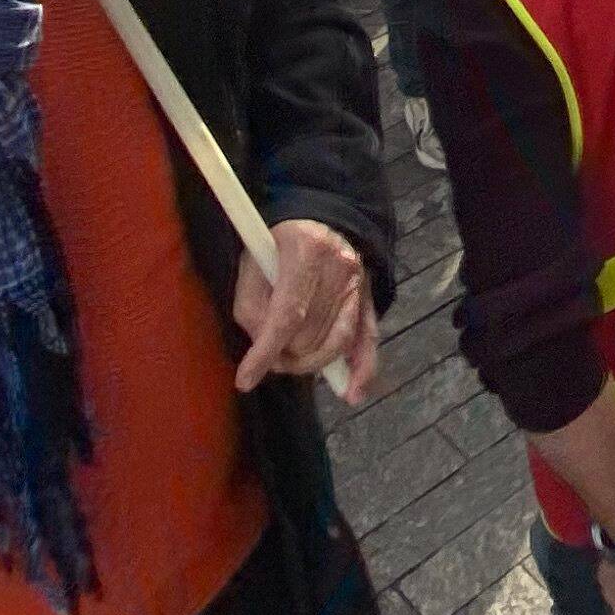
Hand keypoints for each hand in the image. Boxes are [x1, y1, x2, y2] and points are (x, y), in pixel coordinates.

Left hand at [231, 217, 380, 395]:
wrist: (322, 220)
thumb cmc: (278, 243)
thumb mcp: (252, 260)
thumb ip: (250, 304)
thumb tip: (259, 346)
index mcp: (307, 251)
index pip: (288, 315)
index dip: (266, 351)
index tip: (245, 379)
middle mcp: (341, 268)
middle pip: (310, 336)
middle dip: (283, 355)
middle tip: (267, 353)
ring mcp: (359, 285)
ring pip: (334, 345)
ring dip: (307, 363)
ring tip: (288, 361)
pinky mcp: (369, 299)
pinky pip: (369, 340)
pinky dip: (362, 370)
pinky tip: (352, 394)